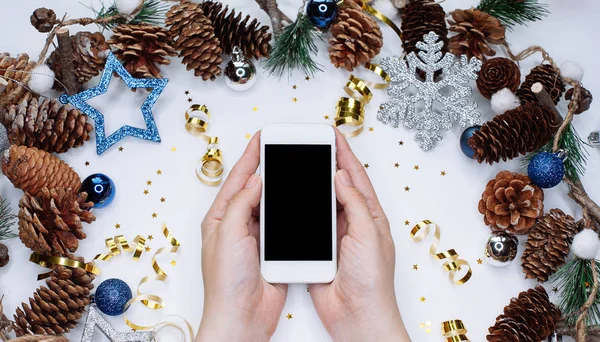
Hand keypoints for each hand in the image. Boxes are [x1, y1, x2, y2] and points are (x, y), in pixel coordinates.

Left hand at [197, 132, 286, 341]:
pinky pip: (284, 225)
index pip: (237, 180)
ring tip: (294, 170)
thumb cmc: (226, 283)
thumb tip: (255, 181)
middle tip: (282, 149)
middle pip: (255, 190)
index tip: (263, 138)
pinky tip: (300, 203)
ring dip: (282, 191)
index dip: (251, 157)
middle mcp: (237, 226)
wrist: (242, 317)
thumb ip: (242, 204)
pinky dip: (292, 213)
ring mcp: (255, 238)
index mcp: (220, 218)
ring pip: (271, 206)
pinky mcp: (272, 251)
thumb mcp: (229, 234)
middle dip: (269, 169)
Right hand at [309, 129, 410, 341]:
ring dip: (310, 187)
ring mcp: (335, 236)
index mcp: (371, 216)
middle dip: (325, 165)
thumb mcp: (369, 235)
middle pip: (336, 186)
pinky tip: (291, 201)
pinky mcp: (319, 250)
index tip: (332, 136)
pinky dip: (300, 212)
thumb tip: (341, 177)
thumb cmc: (373, 281)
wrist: (357, 316)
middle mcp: (353, 222)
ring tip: (298, 167)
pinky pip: (308, 225)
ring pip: (320, 204)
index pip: (356, 177)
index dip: (344, 155)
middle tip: (311, 145)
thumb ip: (355, 204)